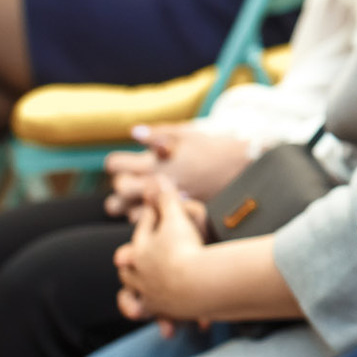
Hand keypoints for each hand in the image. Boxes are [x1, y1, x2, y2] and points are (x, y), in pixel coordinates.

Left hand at [103, 122, 250, 215]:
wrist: (241, 167)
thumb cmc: (212, 147)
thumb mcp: (184, 133)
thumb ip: (157, 133)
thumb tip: (133, 133)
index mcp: (154, 162)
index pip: (115, 165)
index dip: (118, 162)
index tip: (128, 161)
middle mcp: (156, 185)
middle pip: (119, 191)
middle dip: (122, 184)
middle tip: (135, 179)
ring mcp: (165, 204)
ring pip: (128, 212)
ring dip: (130, 204)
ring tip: (143, 196)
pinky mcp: (177, 216)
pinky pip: (151, 224)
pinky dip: (148, 217)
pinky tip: (160, 207)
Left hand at [114, 181, 212, 334]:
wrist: (197, 285)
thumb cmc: (186, 247)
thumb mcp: (177, 217)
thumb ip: (167, 199)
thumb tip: (157, 177)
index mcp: (140, 247)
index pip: (146, 226)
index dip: (153, 214)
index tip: (158, 204)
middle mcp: (139, 272)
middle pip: (128, 262)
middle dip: (131, 256)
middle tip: (130, 252)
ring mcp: (148, 293)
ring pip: (131, 292)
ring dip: (133, 289)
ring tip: (135, 288)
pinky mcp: (161, 310)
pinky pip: (154, 315)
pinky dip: (157, 318)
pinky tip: (162, 324)